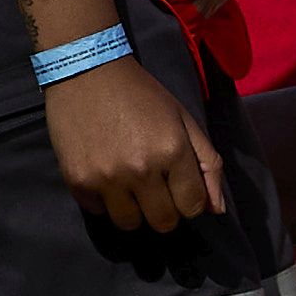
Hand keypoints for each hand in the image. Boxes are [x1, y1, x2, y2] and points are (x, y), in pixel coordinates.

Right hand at [44, 57, 224, 230]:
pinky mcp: (78, 181)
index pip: (193, 207)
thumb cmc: (141, 94)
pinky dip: (104, 200)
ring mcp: (106, 178)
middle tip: (154, 186)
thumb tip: (217, 209)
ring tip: (128, 183)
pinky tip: (104, 173)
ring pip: (130, 224)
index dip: (189, 200)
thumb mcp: (183, 120)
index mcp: (172, 151)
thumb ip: (208, 164)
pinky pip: (99, 212)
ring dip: (134, 209)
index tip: (178, 186)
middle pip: (164, 223)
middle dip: (164, 209)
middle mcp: (141, 169)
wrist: (87, 71)